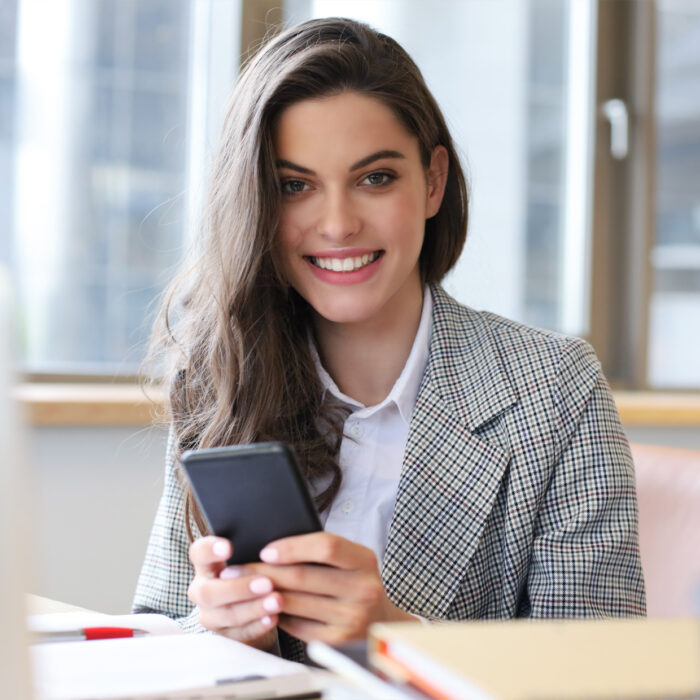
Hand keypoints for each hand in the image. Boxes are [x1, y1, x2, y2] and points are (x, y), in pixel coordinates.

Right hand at [187, 536, 281, 650]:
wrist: (250, 607)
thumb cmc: (250, 572)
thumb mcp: (246, 558)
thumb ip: (252, 550)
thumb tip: (274, 545)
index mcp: (205, 565)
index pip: (199, 553)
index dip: (209, 550)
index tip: (228, 547)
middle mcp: (202, 591)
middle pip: (208, 592)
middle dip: (238, 588)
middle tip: (266, 583)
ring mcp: (210, 616)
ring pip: (226, 615)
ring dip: (253, 608)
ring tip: (277, 601)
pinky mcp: (224, 635)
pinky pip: (239, 633)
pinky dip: (257, 625)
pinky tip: (273, 618)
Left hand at [255, 532, 415, 644]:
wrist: (380, 622)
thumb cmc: (355, 582)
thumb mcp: (351, 560)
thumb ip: (322, 551)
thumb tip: (273, 547)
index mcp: (365, 561)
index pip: (326, 546)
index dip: (293, 547)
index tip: (266, 550)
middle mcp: (363, 589)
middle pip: (304, 576)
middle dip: (265, 571)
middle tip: (238, 569)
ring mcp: (351, 617)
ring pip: (295, 602)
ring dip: (263, 594)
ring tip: (243, 587)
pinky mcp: (337, 641)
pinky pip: (297, 625)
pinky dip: (277, 614)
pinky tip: (265, 606)